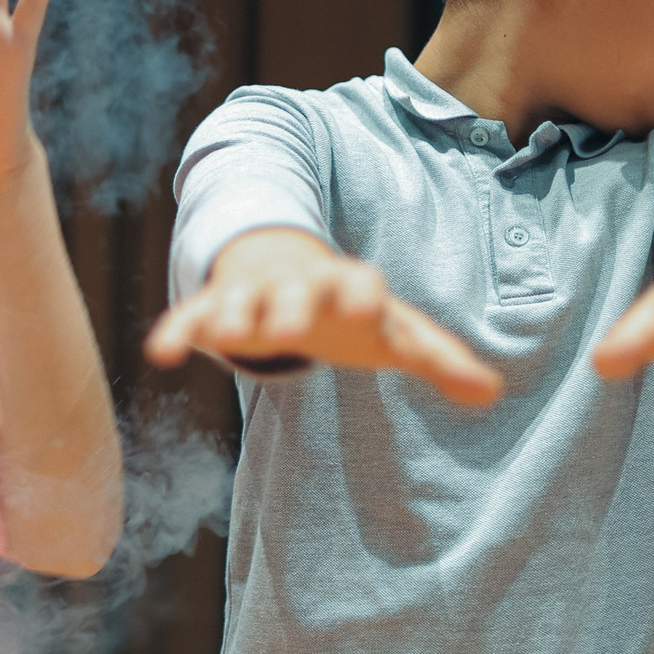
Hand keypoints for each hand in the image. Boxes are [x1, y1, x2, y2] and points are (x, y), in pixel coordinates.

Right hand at [144, 228, 503, 404]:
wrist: (282, 260)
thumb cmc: (347, 305)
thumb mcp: (393, 330)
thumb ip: (437, 358)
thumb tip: (492, 393)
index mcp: (348, 284)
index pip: (360, 284)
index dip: (362, 296)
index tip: (367, 310)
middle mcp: (298, 283)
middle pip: (297, 291)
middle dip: (292, 307)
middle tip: (291, 329)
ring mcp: (253, 291)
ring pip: (240, 301)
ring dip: (232, 315)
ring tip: (225, 336)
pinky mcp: (213, 305)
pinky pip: (191, 317)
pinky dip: (176, 332)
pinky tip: (160, 355)